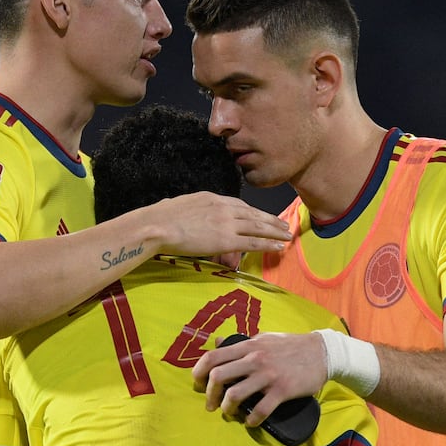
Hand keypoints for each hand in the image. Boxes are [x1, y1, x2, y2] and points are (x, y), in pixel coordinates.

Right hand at [140, 192, 289, 259]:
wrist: (158, 225)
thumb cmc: (161, 217)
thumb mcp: (180, 205)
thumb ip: (190, 209)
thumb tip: (185, 213)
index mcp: (212, 198)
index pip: (239, 205)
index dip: (254, 212)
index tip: (262, 217)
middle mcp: (223, 208)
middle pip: (253, 214)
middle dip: (270, 220)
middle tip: (283, 225)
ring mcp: (227, 223)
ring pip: (258, 227)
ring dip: (275, 231)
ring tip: (286, 235)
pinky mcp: (226, 240)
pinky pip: (253, 242)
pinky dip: (268, 244)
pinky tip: (278, 246)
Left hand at [192, 331, 327, 426]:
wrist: (321, 352)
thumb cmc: (290, 344)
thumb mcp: (263, 337)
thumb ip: (241, 342)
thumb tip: (217, 342)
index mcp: (248, 345)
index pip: (213, 356)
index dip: (199, 371)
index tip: (196, 382)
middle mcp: (254, 359)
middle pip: (218, 376)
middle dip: (209, 393)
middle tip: (211, 404)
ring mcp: (268, 375)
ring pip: (235, 394)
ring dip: (227, 408)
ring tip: (229, 413)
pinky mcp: (282, 391)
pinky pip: (261, 410)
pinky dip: (251, 420)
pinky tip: (250, 422)